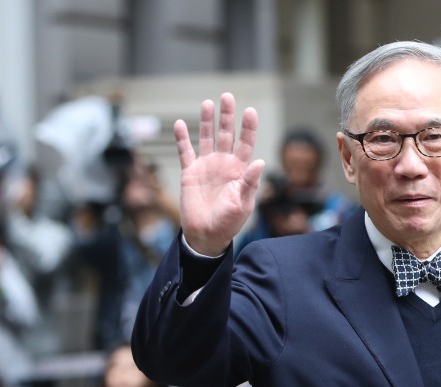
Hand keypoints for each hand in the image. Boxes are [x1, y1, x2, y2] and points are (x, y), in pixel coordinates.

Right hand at [174, 92, 264, 255]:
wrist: (207, 235)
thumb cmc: (229, 222)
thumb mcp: (243, 204)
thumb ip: (250, 183)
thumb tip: (260, 162)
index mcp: (240, 170)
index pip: (246, 144)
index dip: (248, 128)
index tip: (249, 111)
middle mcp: (224, 164)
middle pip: (226, 134)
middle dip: (227, 116)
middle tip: (227, 96)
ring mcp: (207, 166)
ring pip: (206, 137)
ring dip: (206, 121)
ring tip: (207, 103)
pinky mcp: (190, 172)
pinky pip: (185, 151)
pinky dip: (182, 138)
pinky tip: (180, 124)